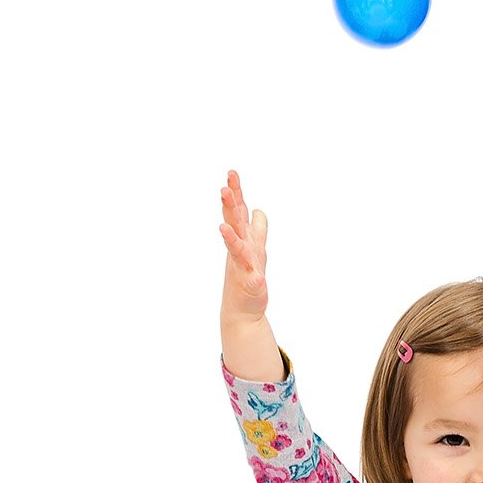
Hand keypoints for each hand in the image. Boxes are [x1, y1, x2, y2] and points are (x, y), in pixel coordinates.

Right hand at [219, 169, 269, 323]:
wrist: (242, 310)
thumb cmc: (247, 276)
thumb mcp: (256, 248)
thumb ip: (257, 228)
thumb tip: (259, 211)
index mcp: (243, 239)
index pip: (238, 211)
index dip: (236, 193)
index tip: (231, 173)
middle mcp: (240, 249)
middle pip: (234, 223)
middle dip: (229, 206)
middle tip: (223, 188)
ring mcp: (243, 267)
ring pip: (236, 249)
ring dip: (230, 238)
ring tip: (223, 227)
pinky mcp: (250, 286)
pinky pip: (252, 281)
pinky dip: (255, 279)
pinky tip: (258, 279)